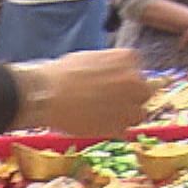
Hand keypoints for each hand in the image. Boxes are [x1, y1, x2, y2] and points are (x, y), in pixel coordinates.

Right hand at [11, 50, 155, 135]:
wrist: (45, 96)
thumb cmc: (59, 75)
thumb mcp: (89, 59)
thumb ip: (108, 66)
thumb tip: (110, 75)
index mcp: (128, 58)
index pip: (136, 69)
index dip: (123, 78)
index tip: (110, 84)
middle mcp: (135, 80)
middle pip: (143, 91)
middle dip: (129, 97)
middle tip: (108, 102)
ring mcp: (130, 104)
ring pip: (139, 113)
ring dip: (125, 115)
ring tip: (103, 116)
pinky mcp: (119, 126)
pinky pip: (125, 130)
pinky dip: (115, 130)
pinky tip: (98, 126)